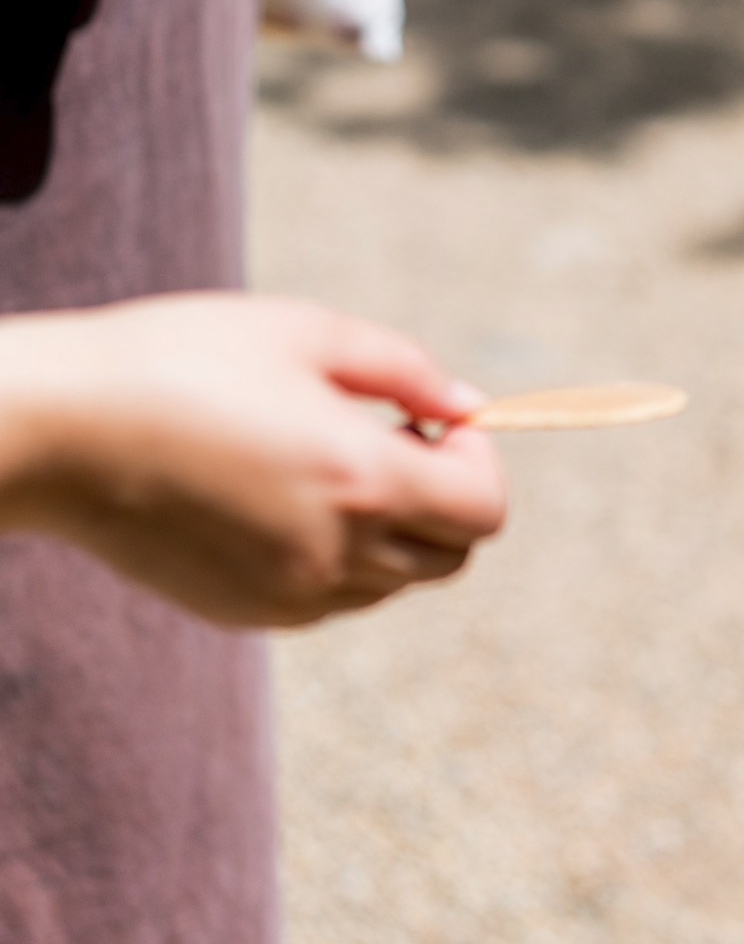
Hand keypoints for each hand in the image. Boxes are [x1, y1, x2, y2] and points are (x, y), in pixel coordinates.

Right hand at [0, 293, 505, 626]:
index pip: (485, 511)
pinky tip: (283, 500)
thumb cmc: (181, 359)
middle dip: (447, 499)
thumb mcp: (308, 332)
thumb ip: (407, 369)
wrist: (58, 430)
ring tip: (326, 463)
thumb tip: (468, 407)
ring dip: (394, 530)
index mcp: (363, 479)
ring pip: (394, 581)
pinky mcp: (249, 612)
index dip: (478, 463)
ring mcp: (292, 593)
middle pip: (453, 557)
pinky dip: (340, 558)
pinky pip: (334, 598)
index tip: (431, 423)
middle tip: (392, 439)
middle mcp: (337, 552)